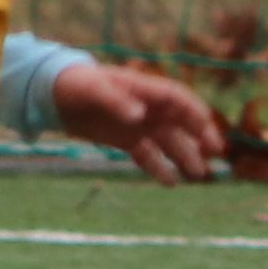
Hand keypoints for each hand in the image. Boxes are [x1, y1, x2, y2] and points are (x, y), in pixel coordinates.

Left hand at [54, 63, 220, 185]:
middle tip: (214, 154)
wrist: (53, 94)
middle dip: (199, 137)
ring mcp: (138, 124)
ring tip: (198, 175)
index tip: (208, 130)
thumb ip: (117, 102)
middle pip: (181, 122)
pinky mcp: (125, 139)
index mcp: (144, 90)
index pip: (179, 100)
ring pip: (168, 142)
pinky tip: (171, 183)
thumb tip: (139, 117)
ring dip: (184, 156)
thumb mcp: (94, 90)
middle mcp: (147, 107)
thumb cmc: (76, 84)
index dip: (195, 114)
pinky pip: (148, 155)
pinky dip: (159, 168)